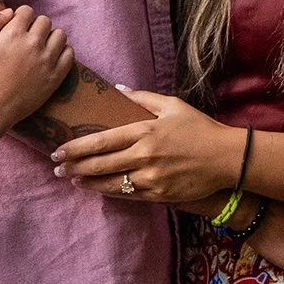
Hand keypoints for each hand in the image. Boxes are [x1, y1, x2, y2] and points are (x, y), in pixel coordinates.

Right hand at [0, 4, 73, 137]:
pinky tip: (51, 58)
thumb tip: (9, 12)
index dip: (21, 17)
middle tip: (27, 40)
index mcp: (13, 34)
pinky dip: (63, 52)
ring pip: (60, 34)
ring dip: (51, 37)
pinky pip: (70, 54)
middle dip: (35, 26)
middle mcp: (33, 44)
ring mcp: (47, 60)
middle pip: (45, 21)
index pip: (27, 11)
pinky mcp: (56, 76)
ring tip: (41, 48)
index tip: (17, 28)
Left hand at [51, 90, 242, 206]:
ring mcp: (151, 177)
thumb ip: (143, 98)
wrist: (226, 158)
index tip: (59, 150)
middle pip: (100, 164)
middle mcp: (144, 155)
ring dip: (88, 182)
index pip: (101, 141)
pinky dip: (110, 192)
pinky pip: (128, 195)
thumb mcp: (172, 105)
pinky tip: (98, 188)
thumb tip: (119, 88)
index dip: (76, 148)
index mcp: (144, 131)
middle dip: (74, 167)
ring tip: (72, 180)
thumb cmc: (199, 128)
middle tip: (57, 168)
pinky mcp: (159, 194)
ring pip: (110, 183)